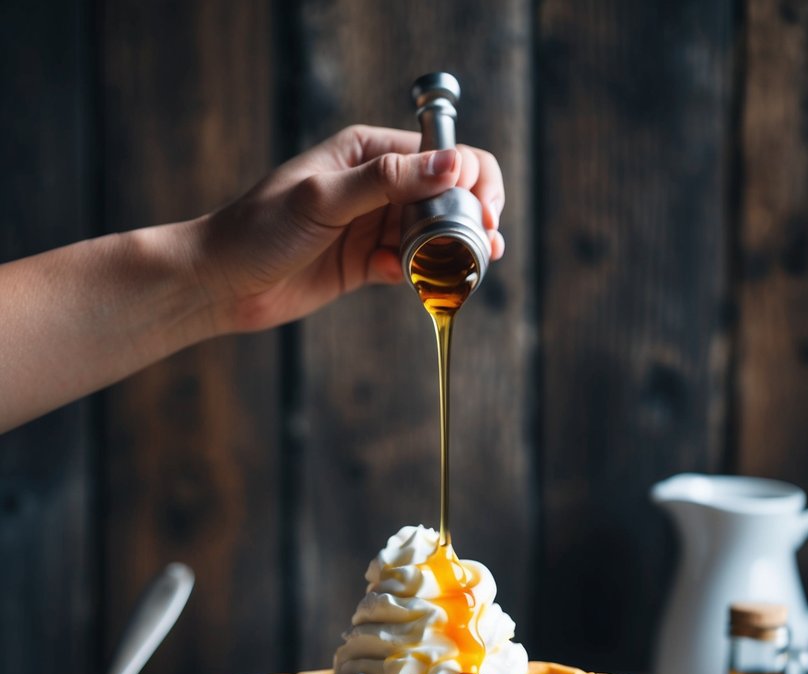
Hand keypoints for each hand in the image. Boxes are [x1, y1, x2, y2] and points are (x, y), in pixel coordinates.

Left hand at [195, 124, 504, 333]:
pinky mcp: (367, 263)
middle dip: (472, 218)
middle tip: (485, 248)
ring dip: (454, 252)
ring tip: (471, 271)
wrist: (221, 283)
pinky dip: (423, 276)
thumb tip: (453, 166)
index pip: (442, 153)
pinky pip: (411, 266)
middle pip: (447, 195)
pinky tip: (421, 287)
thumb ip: (388, 181)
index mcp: (369, 151)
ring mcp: (373, 225)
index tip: (483, 213)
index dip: (471, 179)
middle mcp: (377, 184)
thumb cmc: (259, 229)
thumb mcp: (324, 198)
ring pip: (433, 234)